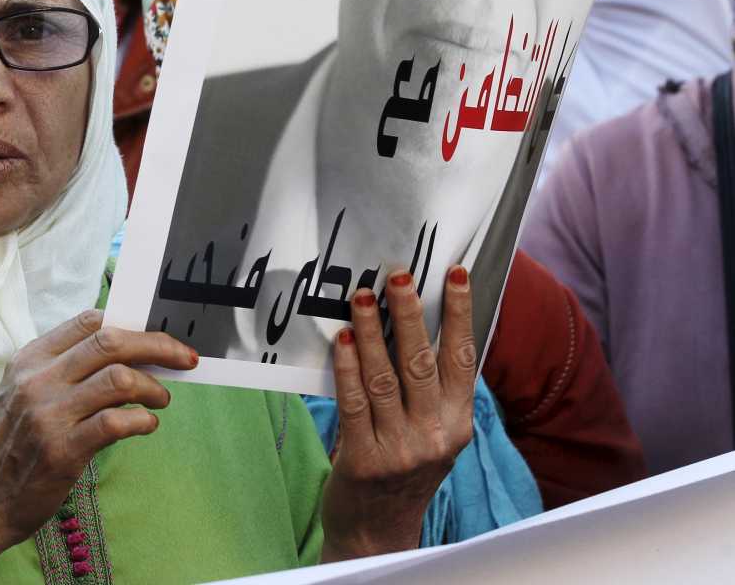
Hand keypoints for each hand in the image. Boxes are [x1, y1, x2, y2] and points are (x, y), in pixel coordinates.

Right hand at [0, 310, 198, 583]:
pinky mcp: (62, 450)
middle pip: (109, 342)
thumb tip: (117, 356)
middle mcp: (37, 381)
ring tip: (161, 400)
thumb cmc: (6, 448)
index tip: (155, 336)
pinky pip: (115, 422)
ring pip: (118, 378)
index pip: (87, 322)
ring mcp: (49, 414)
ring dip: (152, 387)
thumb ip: (57, 372)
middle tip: (183, 357)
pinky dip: (142, 420)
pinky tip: (146, 426)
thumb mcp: (19, 395)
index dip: (130, 324)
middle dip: (157, 345)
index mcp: (28, 360)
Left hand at [320, 265, 475, 560]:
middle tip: (398, 274)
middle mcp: (435, 435)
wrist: (378, 532)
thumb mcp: (431, 431)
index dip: (460, 314)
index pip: (463, 359)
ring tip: (362, 297)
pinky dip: (347, 369)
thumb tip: (417, 319)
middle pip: (422, 363)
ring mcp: (400, 450)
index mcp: (457, 423)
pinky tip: (341, 340)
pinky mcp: (364, 461)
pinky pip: (354, 404)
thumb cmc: (402, 467)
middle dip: (410, 313)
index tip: (456, 274)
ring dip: (372, 333)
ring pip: (385, 379)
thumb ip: (430, 387)